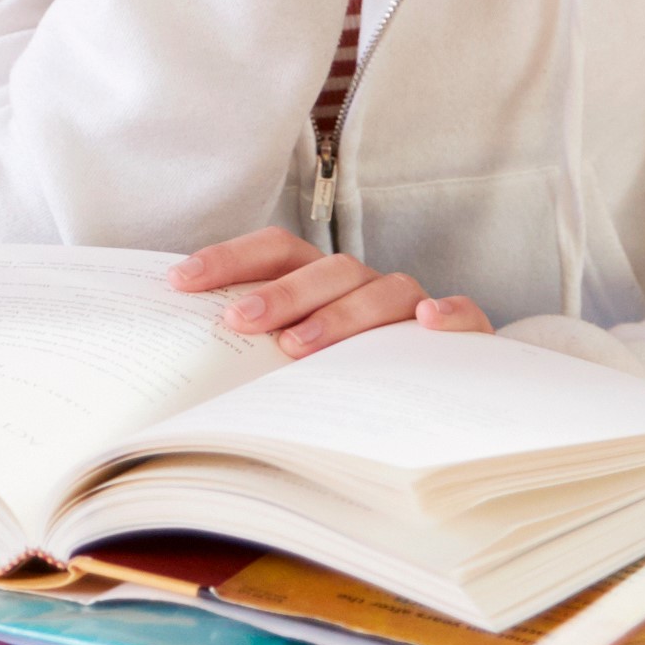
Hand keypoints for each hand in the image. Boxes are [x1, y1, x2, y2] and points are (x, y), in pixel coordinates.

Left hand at [170, 231, 490, 357]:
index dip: (229, 259)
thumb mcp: (298, 358)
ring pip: (385, 291)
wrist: (442, 393)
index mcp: (322, 279)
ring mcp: (414, 307)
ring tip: (299, 346)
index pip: (275, 250)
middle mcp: (366, 285)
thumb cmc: (348, 371)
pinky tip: (427, 323)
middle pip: (328, 270)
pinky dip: (450, 314)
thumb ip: (256, 350)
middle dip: (281, 293)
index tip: (180, 282)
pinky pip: (464, 315)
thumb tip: (183, 361)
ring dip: (341, 315)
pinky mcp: (463, 336)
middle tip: (240, 321)